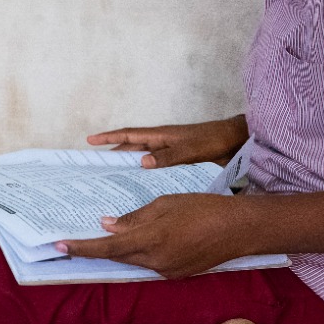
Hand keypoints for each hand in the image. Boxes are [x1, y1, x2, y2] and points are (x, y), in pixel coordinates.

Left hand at [57, 193, 244, 278]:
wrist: (239, 229)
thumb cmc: (203, 208)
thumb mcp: (166, 204)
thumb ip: (135, 218)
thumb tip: (109, 226)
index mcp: (150, 240)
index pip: (107, 248)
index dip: (82, 248)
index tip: (60, 246)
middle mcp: (155, 262)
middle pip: (118, 257)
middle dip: (101, 248)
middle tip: (80, 238)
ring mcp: (167, 272)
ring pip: (135, 261)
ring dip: (124, 249)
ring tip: (117, 234)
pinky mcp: (178, 275)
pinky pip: (152, 264)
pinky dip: (143, 253)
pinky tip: (147, 240)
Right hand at [87, 116, 248, 168]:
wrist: (234, 142)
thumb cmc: (212, 140)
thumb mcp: (190, 149)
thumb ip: (168, 156)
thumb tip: (141, 162)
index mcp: (160, 135)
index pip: (129, 135)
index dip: (109, 137)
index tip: (90, 140)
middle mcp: (161, 142)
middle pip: (131, 149)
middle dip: (113, 156)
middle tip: (95, 168)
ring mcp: (168, 152)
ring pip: (141, 159)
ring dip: (128, 167)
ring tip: (112, 181)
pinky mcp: (177, 161)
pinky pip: (154, 167)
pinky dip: (144, 175)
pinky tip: (141, 188)